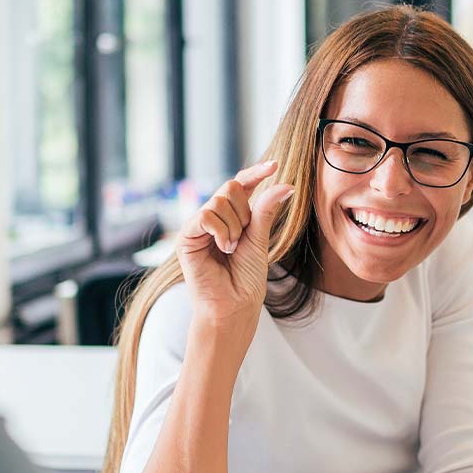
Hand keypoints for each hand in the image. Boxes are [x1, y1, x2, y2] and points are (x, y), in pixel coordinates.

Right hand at [178, 159, 293, 338]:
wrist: (233, 306)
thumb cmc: (246, 279)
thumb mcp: (259, 240)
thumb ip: (266, 211)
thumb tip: (286, 185)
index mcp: (231, 217)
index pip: (241, 185)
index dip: (255, 173)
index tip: (274, 166)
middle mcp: (212, 218)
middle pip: (230, 188)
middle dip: (244, 212)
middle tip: (242, 238)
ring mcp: (198, 227)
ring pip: (218, 201)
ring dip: (234, 227)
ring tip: (231, 249)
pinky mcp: (186, 237)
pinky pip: (205, 216)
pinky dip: (220, 231)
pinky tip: (223, 248)